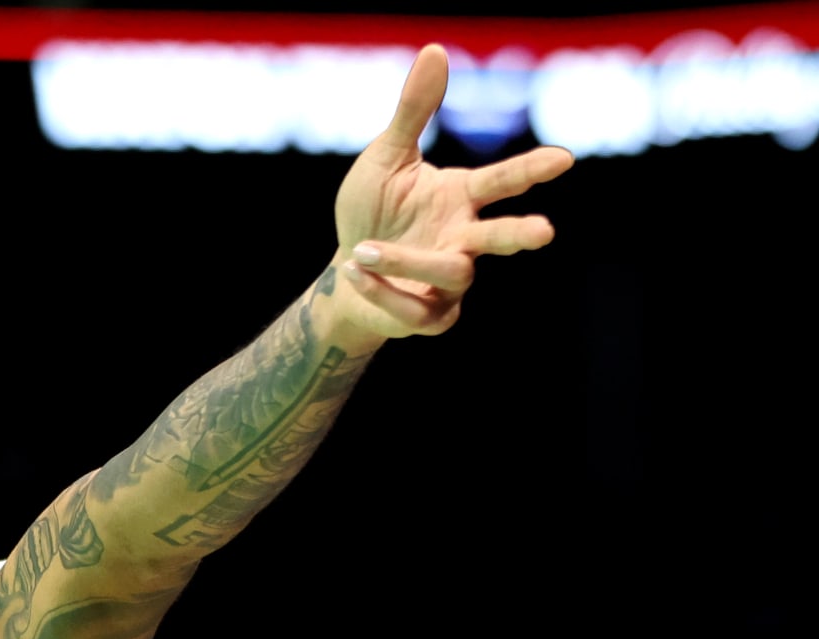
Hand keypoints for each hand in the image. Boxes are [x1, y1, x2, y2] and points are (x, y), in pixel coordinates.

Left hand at [331, 44, 573, 339]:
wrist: (346, 274)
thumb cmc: (373, 212)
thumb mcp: (386, 158)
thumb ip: (413, 113)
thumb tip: (435, 49)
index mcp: (462, 198)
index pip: (502, 182)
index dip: (531, 170)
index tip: (564, 158)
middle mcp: (464, 239)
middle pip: (498, 238)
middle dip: (518, 234)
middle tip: (544, 232)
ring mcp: (451, 284)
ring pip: (451, 273)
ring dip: (407, 261)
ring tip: (365, 250)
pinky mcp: (429, 317)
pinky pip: (414, 308)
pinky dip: (382, 288)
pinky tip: (355, 271)